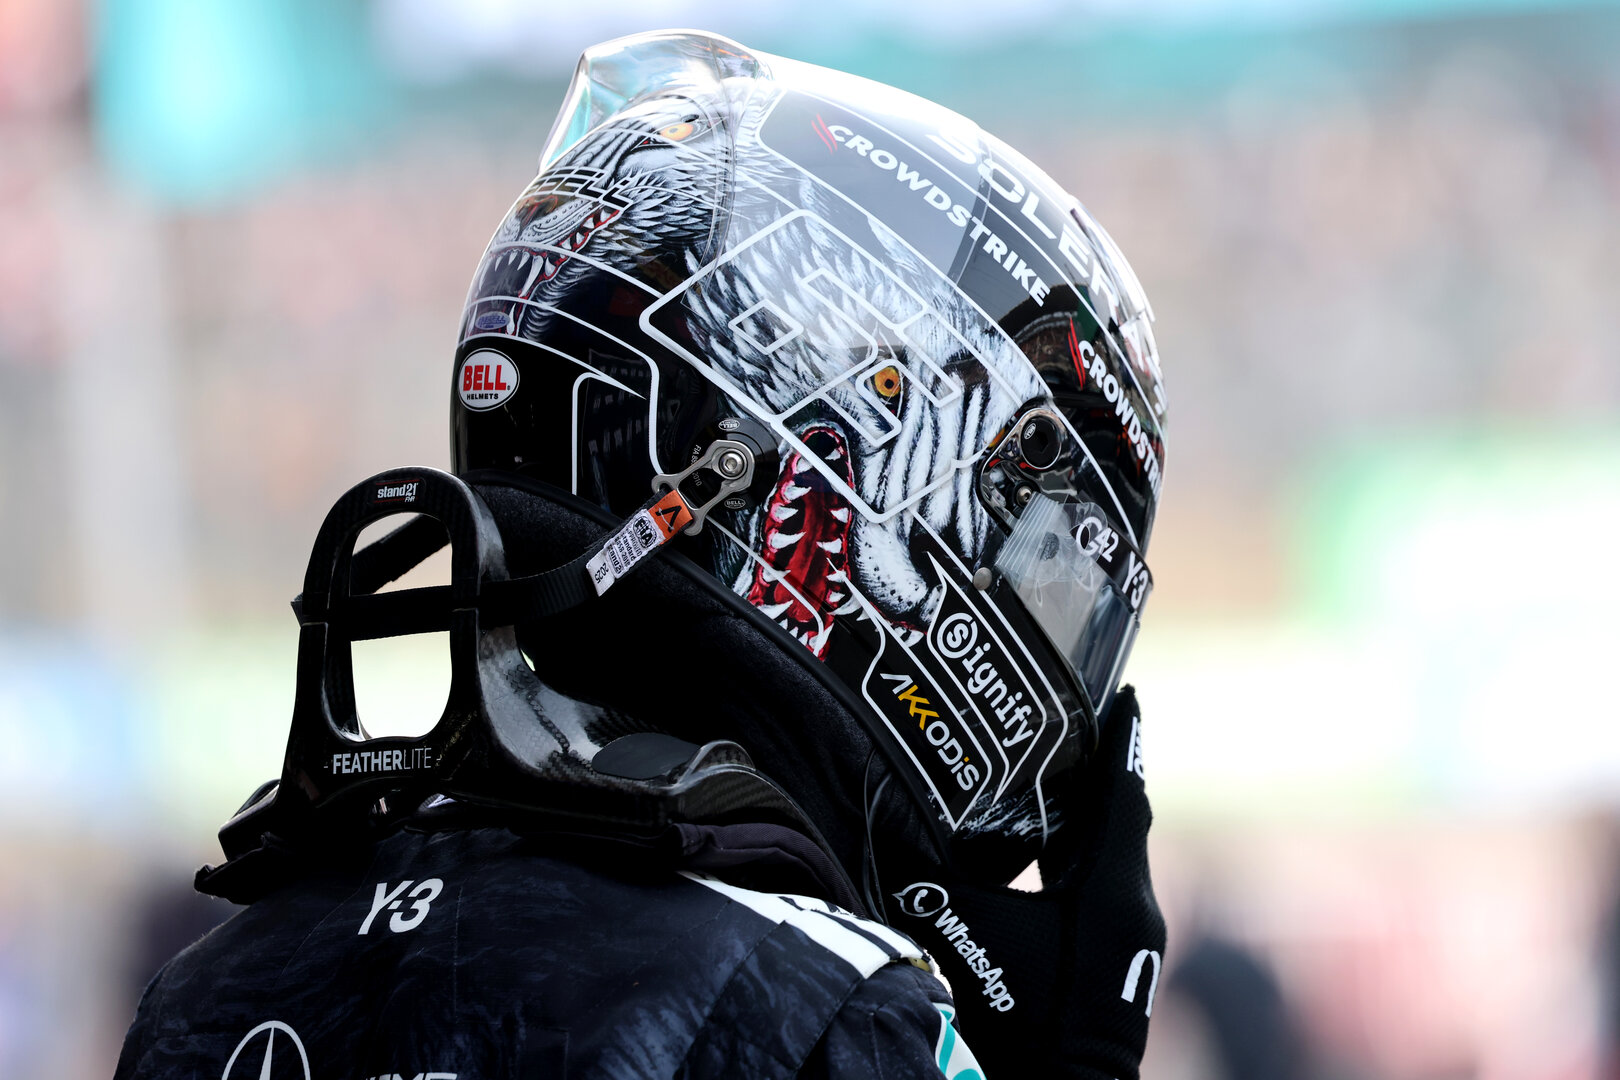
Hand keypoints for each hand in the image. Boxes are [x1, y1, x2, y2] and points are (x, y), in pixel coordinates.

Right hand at [882, 687, 1165, 1078]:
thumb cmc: (1016, 1017)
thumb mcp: (964, 933)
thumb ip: (928, 873)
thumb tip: (882, 816)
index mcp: (1108, 888)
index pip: (1123, 792)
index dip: (1122, 739)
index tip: (1124, 691)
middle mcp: (1132, 904)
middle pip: (1123, 816)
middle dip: (1102, 766)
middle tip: (1075, 719)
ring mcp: (1133, 934)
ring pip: (1117, 850)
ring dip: (1093, 810)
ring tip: (1061, 768)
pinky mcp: (1121, 955)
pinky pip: (1108, 879)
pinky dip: (1085, 849)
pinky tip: (1052, 844)